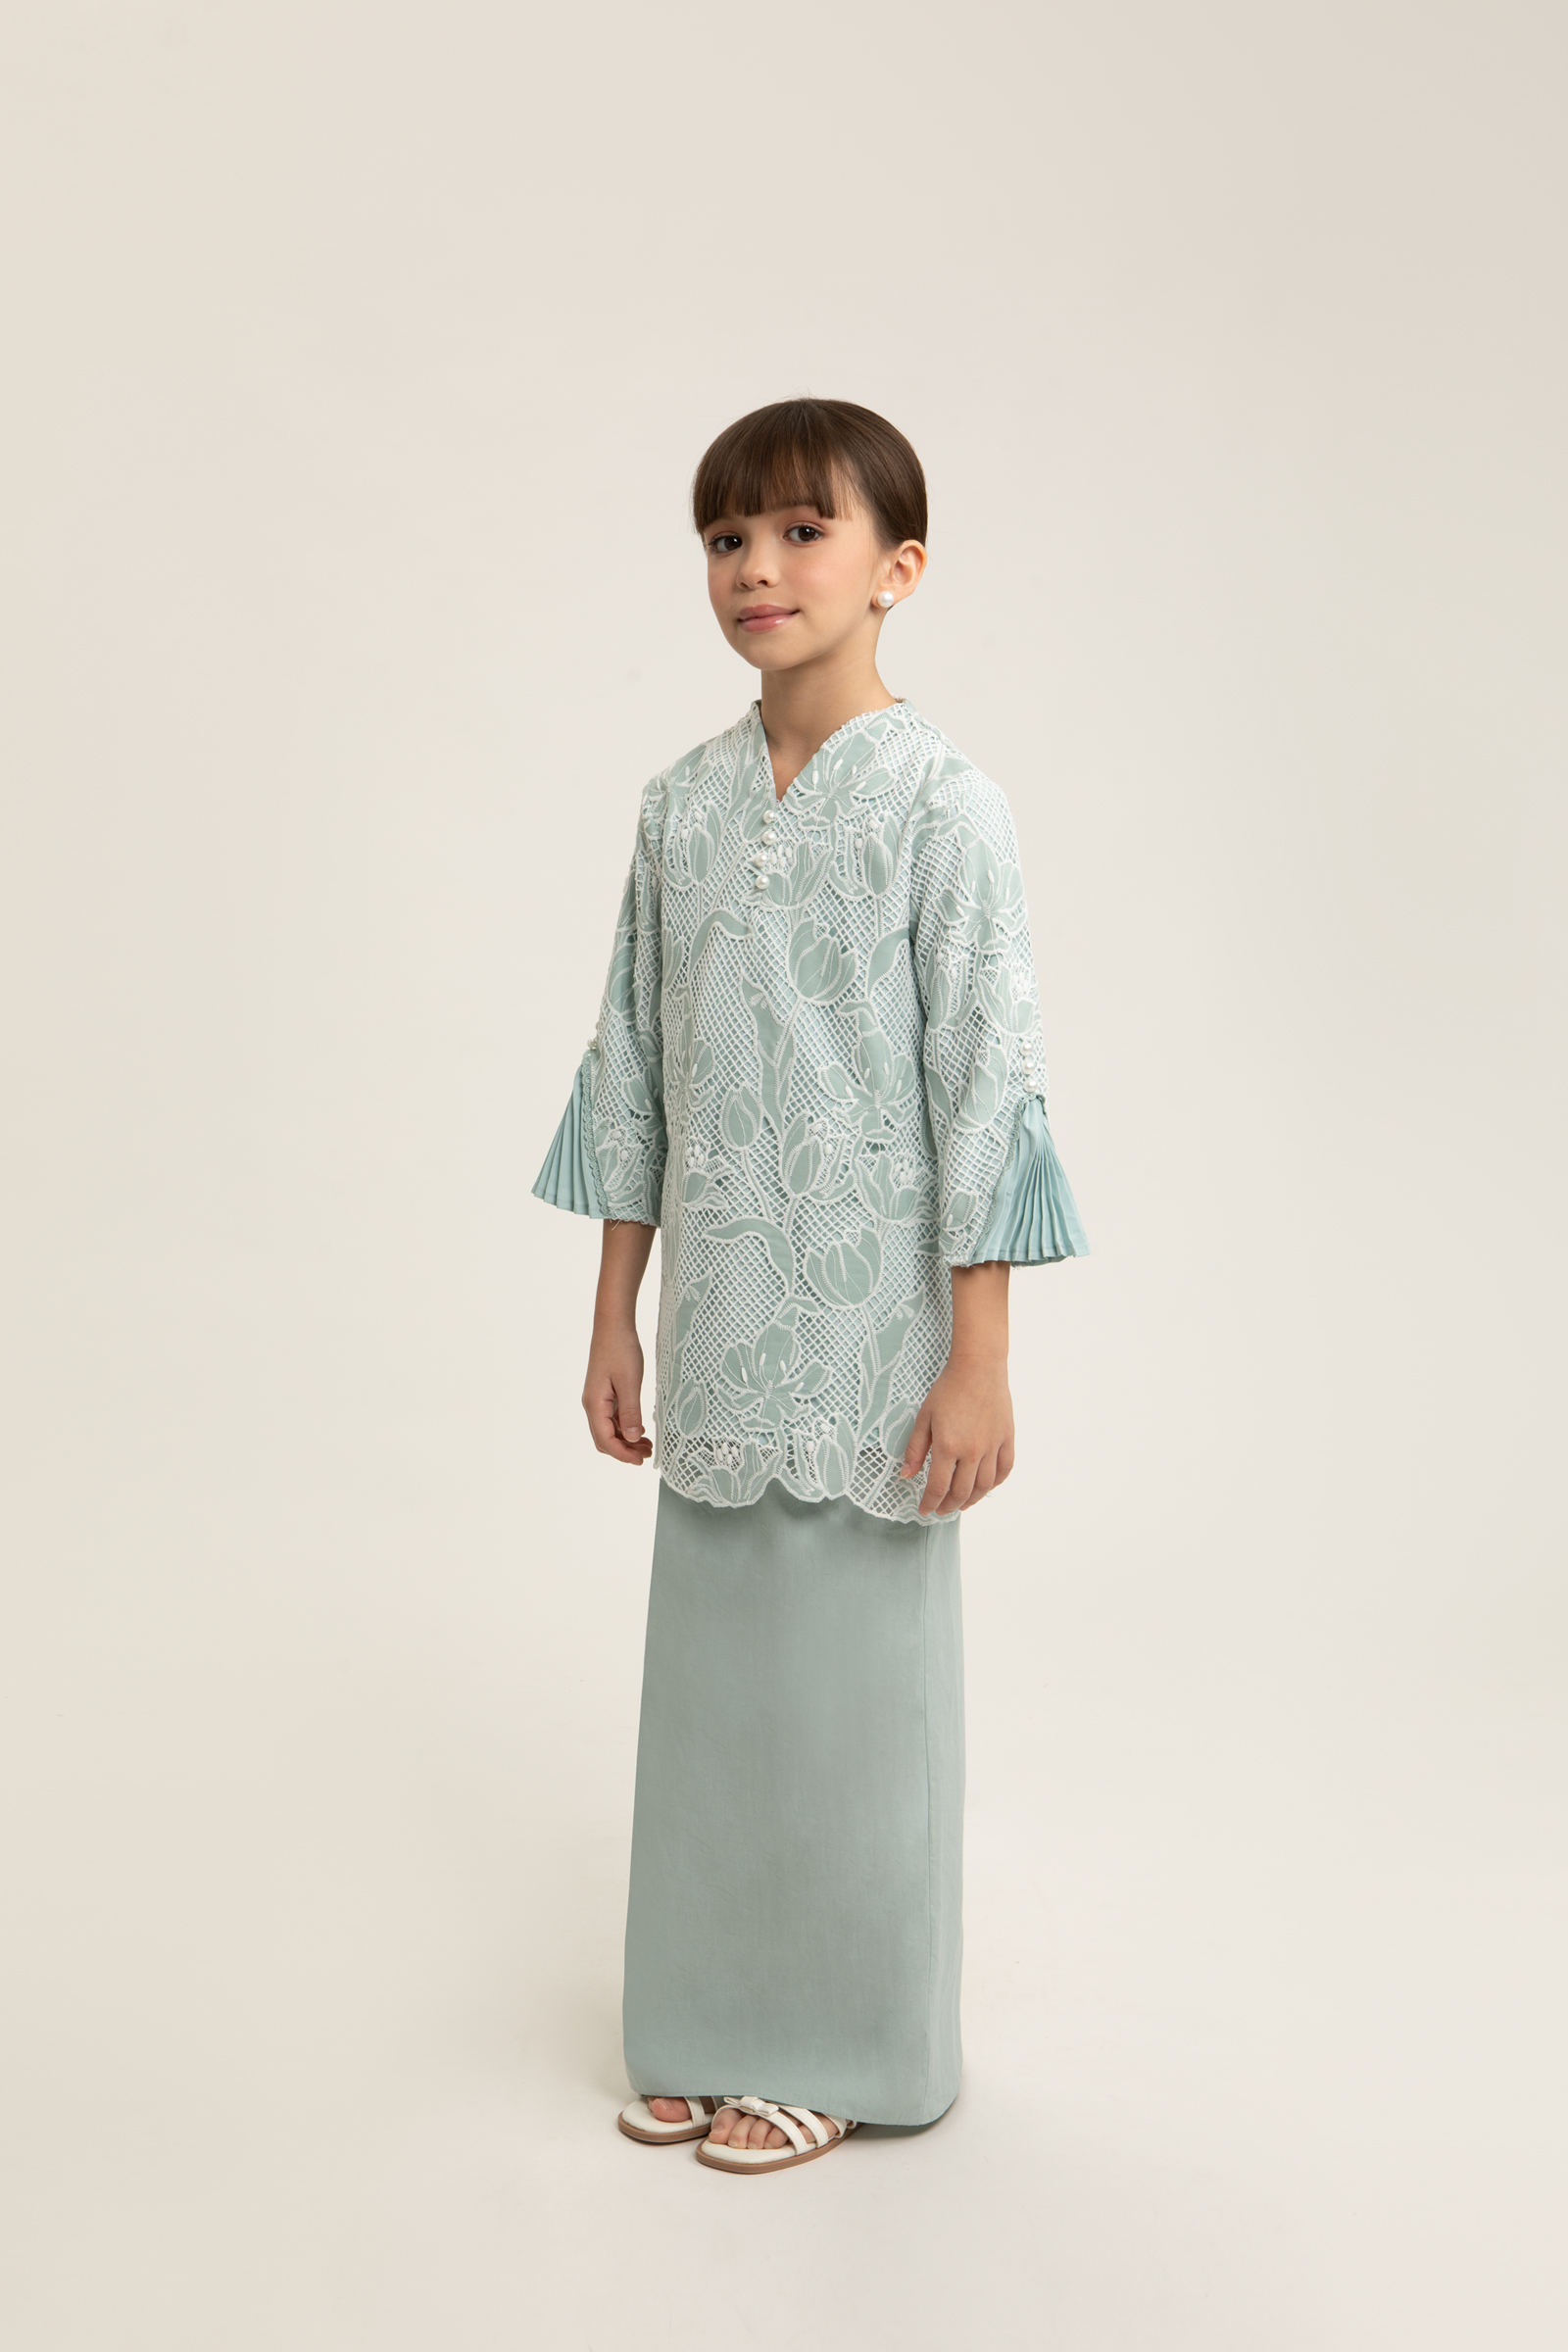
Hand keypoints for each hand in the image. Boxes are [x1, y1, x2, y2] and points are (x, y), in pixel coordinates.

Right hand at [582, 1323, 652, 1463]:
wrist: (613, 1325)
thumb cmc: (620, 1349)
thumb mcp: (629, 1382)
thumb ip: (630, 1411)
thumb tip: (631, 1438)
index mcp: (594, 1404)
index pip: (605, 1440)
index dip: (622, 1454)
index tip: (641, 1461)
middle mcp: (592, 1404)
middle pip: (604, 1439)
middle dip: (624, 1450)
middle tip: (647, 1455)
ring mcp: (598, 1399)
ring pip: (609, 1429)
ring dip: (626, 1440)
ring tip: (648, 1445)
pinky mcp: (605, 1393)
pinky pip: (612, 1418)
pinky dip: (625, 1427)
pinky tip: (640, 1428)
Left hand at [900, 1354, 1014, 1516]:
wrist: (978, 1367)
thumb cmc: (948, 1389)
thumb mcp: (924, 1418)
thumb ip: (915, 1449)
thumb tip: (906, 1475)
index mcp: (948, 1445)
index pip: (938, 1487)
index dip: (930, 1503)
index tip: (924, 1510)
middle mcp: (972, 1450)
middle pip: (962, 1492)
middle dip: (949, 1506)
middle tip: (941, 1510)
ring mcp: (992, 1445)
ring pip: (984, 1485)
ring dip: (971, 1500)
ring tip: (962, 1504)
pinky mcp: (1007, 1438)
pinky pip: (1004, 1469)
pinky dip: (994, 1483)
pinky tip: (985, 1486)